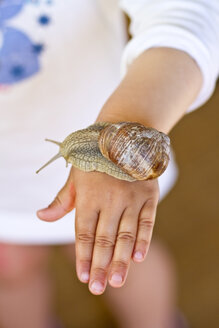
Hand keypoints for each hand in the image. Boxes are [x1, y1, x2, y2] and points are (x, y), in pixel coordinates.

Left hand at [37, 167, 158, 294]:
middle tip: (98, 289)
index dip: (83, 255)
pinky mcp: (149, 196)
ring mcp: (131, 198)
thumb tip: (40, 217)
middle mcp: (110, 200)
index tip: (83, 277)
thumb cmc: (94, 161)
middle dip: (100, 266)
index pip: (84, 233)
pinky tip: (138, 258)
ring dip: (121, 260)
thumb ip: (61, 200)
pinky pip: (147, 222)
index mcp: (89, 196)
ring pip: (125, 235)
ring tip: (116, 282)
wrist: (123, 138)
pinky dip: (143, 240)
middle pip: (104, 239)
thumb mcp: (74, 176)